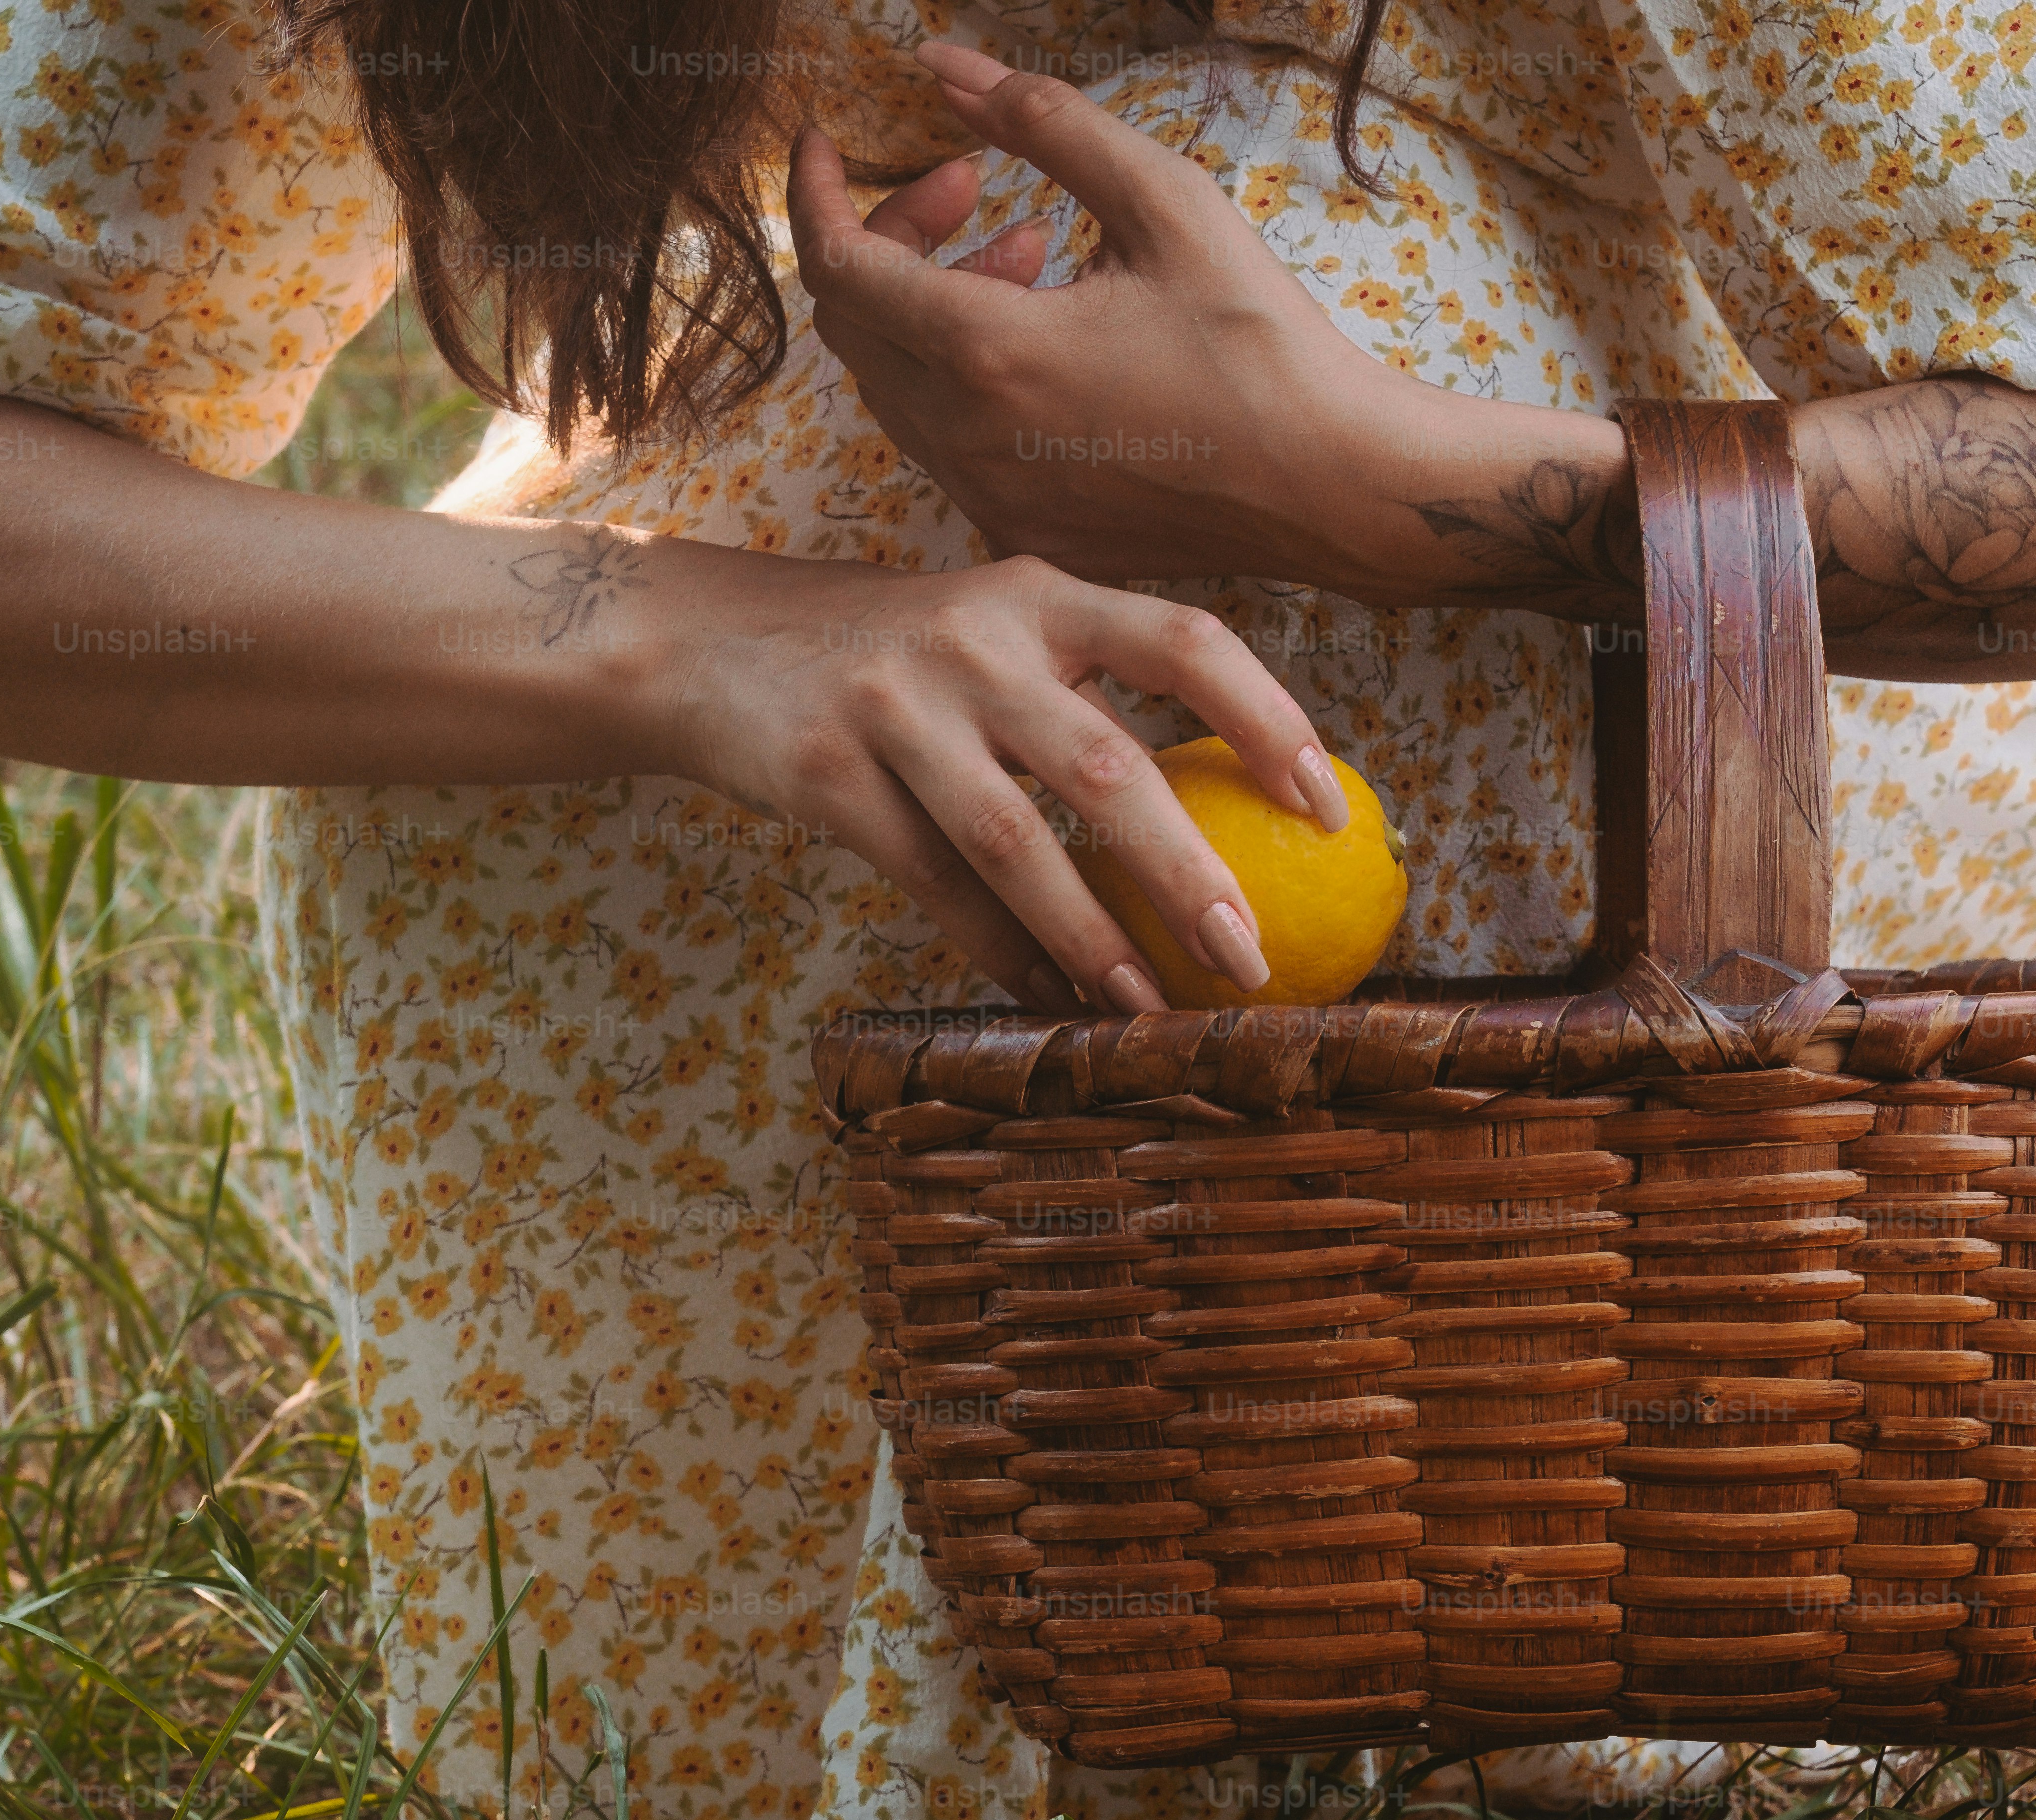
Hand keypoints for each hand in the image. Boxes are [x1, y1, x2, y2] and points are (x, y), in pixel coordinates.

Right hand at [641, 546, 1354, 1011]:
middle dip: (1188, 872)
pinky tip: (1045, 1000)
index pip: (1184, 641)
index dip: (1268, 719)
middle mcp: (975, 638)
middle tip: (1252, 956)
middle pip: (1106, 766)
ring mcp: (896, 705)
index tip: (1329, 807)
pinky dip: (996, 951)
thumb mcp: (991, 629)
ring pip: (1015, 841)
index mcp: (1040, 594)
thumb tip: (1219, 806)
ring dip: (1091, 938)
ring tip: (1148, 1009)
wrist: (706, 642)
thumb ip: (1087, 686)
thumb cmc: (886, 653)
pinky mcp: (827, 773)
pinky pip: (932, 884)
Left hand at [788, 44, 1397, 590]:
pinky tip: (1048, 336)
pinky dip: (966, 373)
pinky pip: (945, 438)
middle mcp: (967, 438)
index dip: (815, 194)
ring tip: (1032, 252)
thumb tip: (947, 67)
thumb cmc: (1261, 341)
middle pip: (855, 321)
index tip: (824, 146)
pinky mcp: (1021, 530)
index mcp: (987, 354)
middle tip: (972, 186)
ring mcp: (989, 497)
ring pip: (897, 383)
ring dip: (936, 304)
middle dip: (893, 235)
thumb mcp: (1163, 199)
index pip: (836, 264)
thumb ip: (1044, 120)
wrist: (1330, 486)